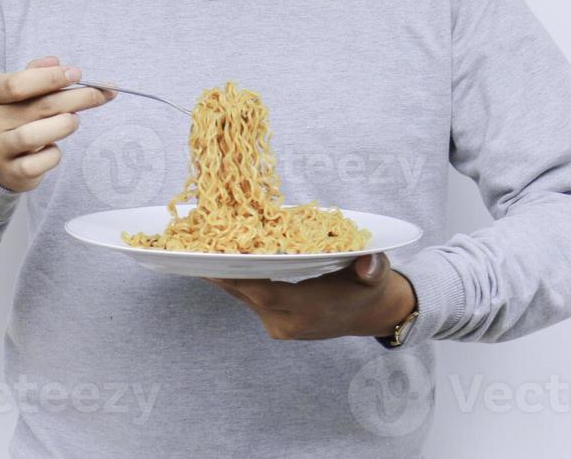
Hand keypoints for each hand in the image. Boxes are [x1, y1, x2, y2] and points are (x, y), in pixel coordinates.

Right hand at [0, 55, 115, 191]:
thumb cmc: (14, 116)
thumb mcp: (18, 91)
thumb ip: (36, 74)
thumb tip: (56, 62)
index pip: (18, 83)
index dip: (51, 78)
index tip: (77, 74)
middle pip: (40, 107)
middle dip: (77, 98)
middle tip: (100, 93)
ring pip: (34, 136)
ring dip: (64, 125)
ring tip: (75, 119)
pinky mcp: (11, 172)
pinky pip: (39, 163)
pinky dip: (53, 155)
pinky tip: (55, 147)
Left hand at [205, 253, 416, 340]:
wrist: (370, 314)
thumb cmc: (370, 287)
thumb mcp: (376, 274)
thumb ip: (373, 268)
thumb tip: (369, 263)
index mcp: (310, 308)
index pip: (266, 293)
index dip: (240, 276)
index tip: (217, 257)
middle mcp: (289, 322)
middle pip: (245, 294)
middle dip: (220, 270)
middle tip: (194, 245)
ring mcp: (279, 325)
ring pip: (242, 297)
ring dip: (221, 275)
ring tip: (195, 249)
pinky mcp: (274, 323)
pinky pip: (247, 300)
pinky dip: (233, 281)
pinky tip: (215, 262)